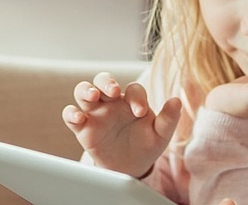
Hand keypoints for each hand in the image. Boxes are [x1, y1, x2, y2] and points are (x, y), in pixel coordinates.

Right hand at [62, 71, 182, 177]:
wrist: (130, 167)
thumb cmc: (146, 145)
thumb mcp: (160, 135)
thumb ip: (168, 118)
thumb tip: (177, 100)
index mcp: (131, 100)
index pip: (132, 89)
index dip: (136, 97)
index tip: (139, 113)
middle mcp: (112, 102)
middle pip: (102, 80)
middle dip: (105, 81)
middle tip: (112, 91)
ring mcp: (95, 113)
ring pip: (83, 91)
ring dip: (85, 90)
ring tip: (92, 96)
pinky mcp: (83, 128)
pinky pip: (70, 115)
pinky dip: (71, 113)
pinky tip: (79, 118)